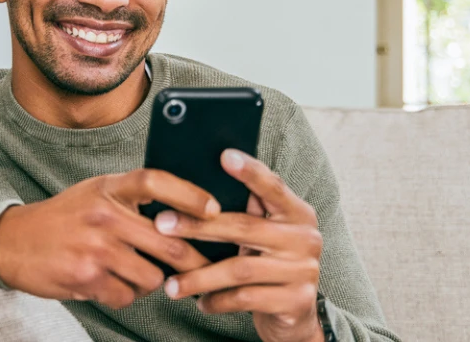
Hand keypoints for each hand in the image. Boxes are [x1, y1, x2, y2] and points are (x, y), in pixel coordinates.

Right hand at [0, 169, 218, 308]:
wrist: (13, 241)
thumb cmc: (66, 217)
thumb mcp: (97, 192)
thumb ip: (133, 197)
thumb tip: (185, 213)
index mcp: (109, 187)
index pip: (155, 181)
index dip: (189, 195)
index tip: (214, 209)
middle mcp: (104, 214)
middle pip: (168, 240)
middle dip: (194, 260)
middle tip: (207, 268)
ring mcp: (95, 247)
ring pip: (151, 276)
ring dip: (151, 281)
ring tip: (134, 272)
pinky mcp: (86, 277)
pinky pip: (126, 296)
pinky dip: (124, 294)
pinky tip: (109, 283)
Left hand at [156, 150, 323, 341]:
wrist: (295, 315)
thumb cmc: (268, 265)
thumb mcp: (263, 236)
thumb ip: (247, 213)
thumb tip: (195, 188)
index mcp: (298, 213)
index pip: (273, 186)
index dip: (250, 171)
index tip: (224, 155)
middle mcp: (306, 238)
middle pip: (245, 227)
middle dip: (198, 226)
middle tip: (162, 225)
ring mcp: (303, 270)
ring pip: (240, 269)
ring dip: (200, 276)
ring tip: (171, 284)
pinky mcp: (296, 301)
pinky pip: (246, 298)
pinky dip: (217, 300)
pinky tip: (201, 302)